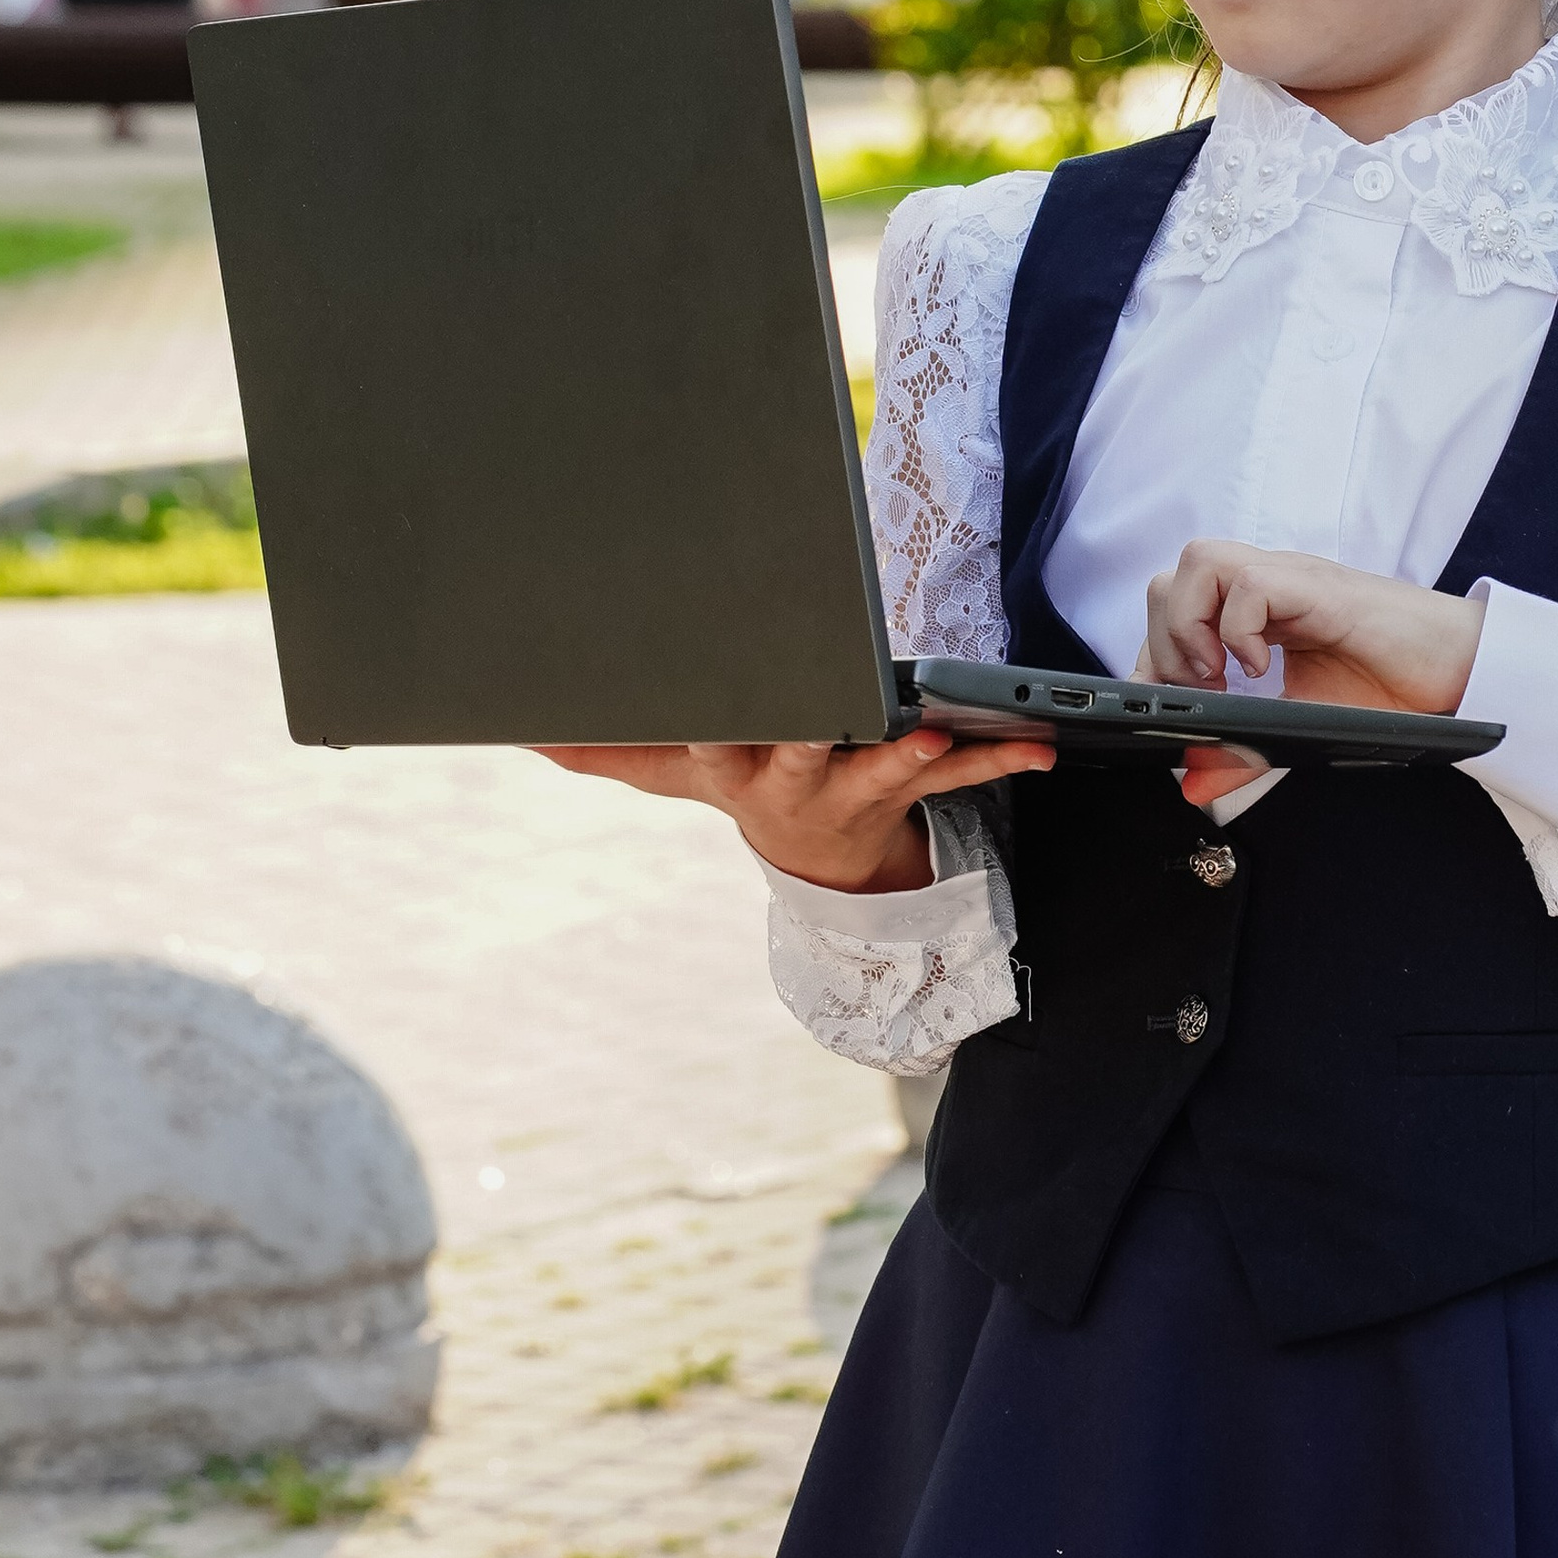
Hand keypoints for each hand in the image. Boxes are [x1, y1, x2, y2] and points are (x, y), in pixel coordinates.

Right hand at [537, 730, 1051, 894]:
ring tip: (934, 736)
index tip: (728, 697)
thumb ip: (603, 746)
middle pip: (799, 758)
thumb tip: (518, 728)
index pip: (717, 740)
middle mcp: (792, 782)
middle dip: (812, 738)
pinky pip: (961, 775)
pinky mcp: (910, 788)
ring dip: (908, 755)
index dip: (720, 722)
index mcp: (733, 766)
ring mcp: (854, 789)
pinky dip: (999, 757)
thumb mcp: (672, 770)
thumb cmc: (742, 781)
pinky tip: (1039, 747)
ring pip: (883, 771)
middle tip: (829, 717)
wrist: (819, 860)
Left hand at [1140, 541, 1483, 813]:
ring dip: (1193, 625)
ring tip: (1221, 677)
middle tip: (1200, 692)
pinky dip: (1238, 630)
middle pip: (1176, 574)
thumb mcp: (1302, 724)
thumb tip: (1194, 784)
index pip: (1175, 606)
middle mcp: (1270, 584)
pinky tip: (1261, 669)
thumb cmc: (1394, 685)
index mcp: (1261, 609)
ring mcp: (1293, 580)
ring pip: (1201, 561)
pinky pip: (1251, 583)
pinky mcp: (1320, 589)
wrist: (1464, 667)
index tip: (1168, 705)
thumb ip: (1246, 749)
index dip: (1155, 655)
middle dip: (1167, 639)